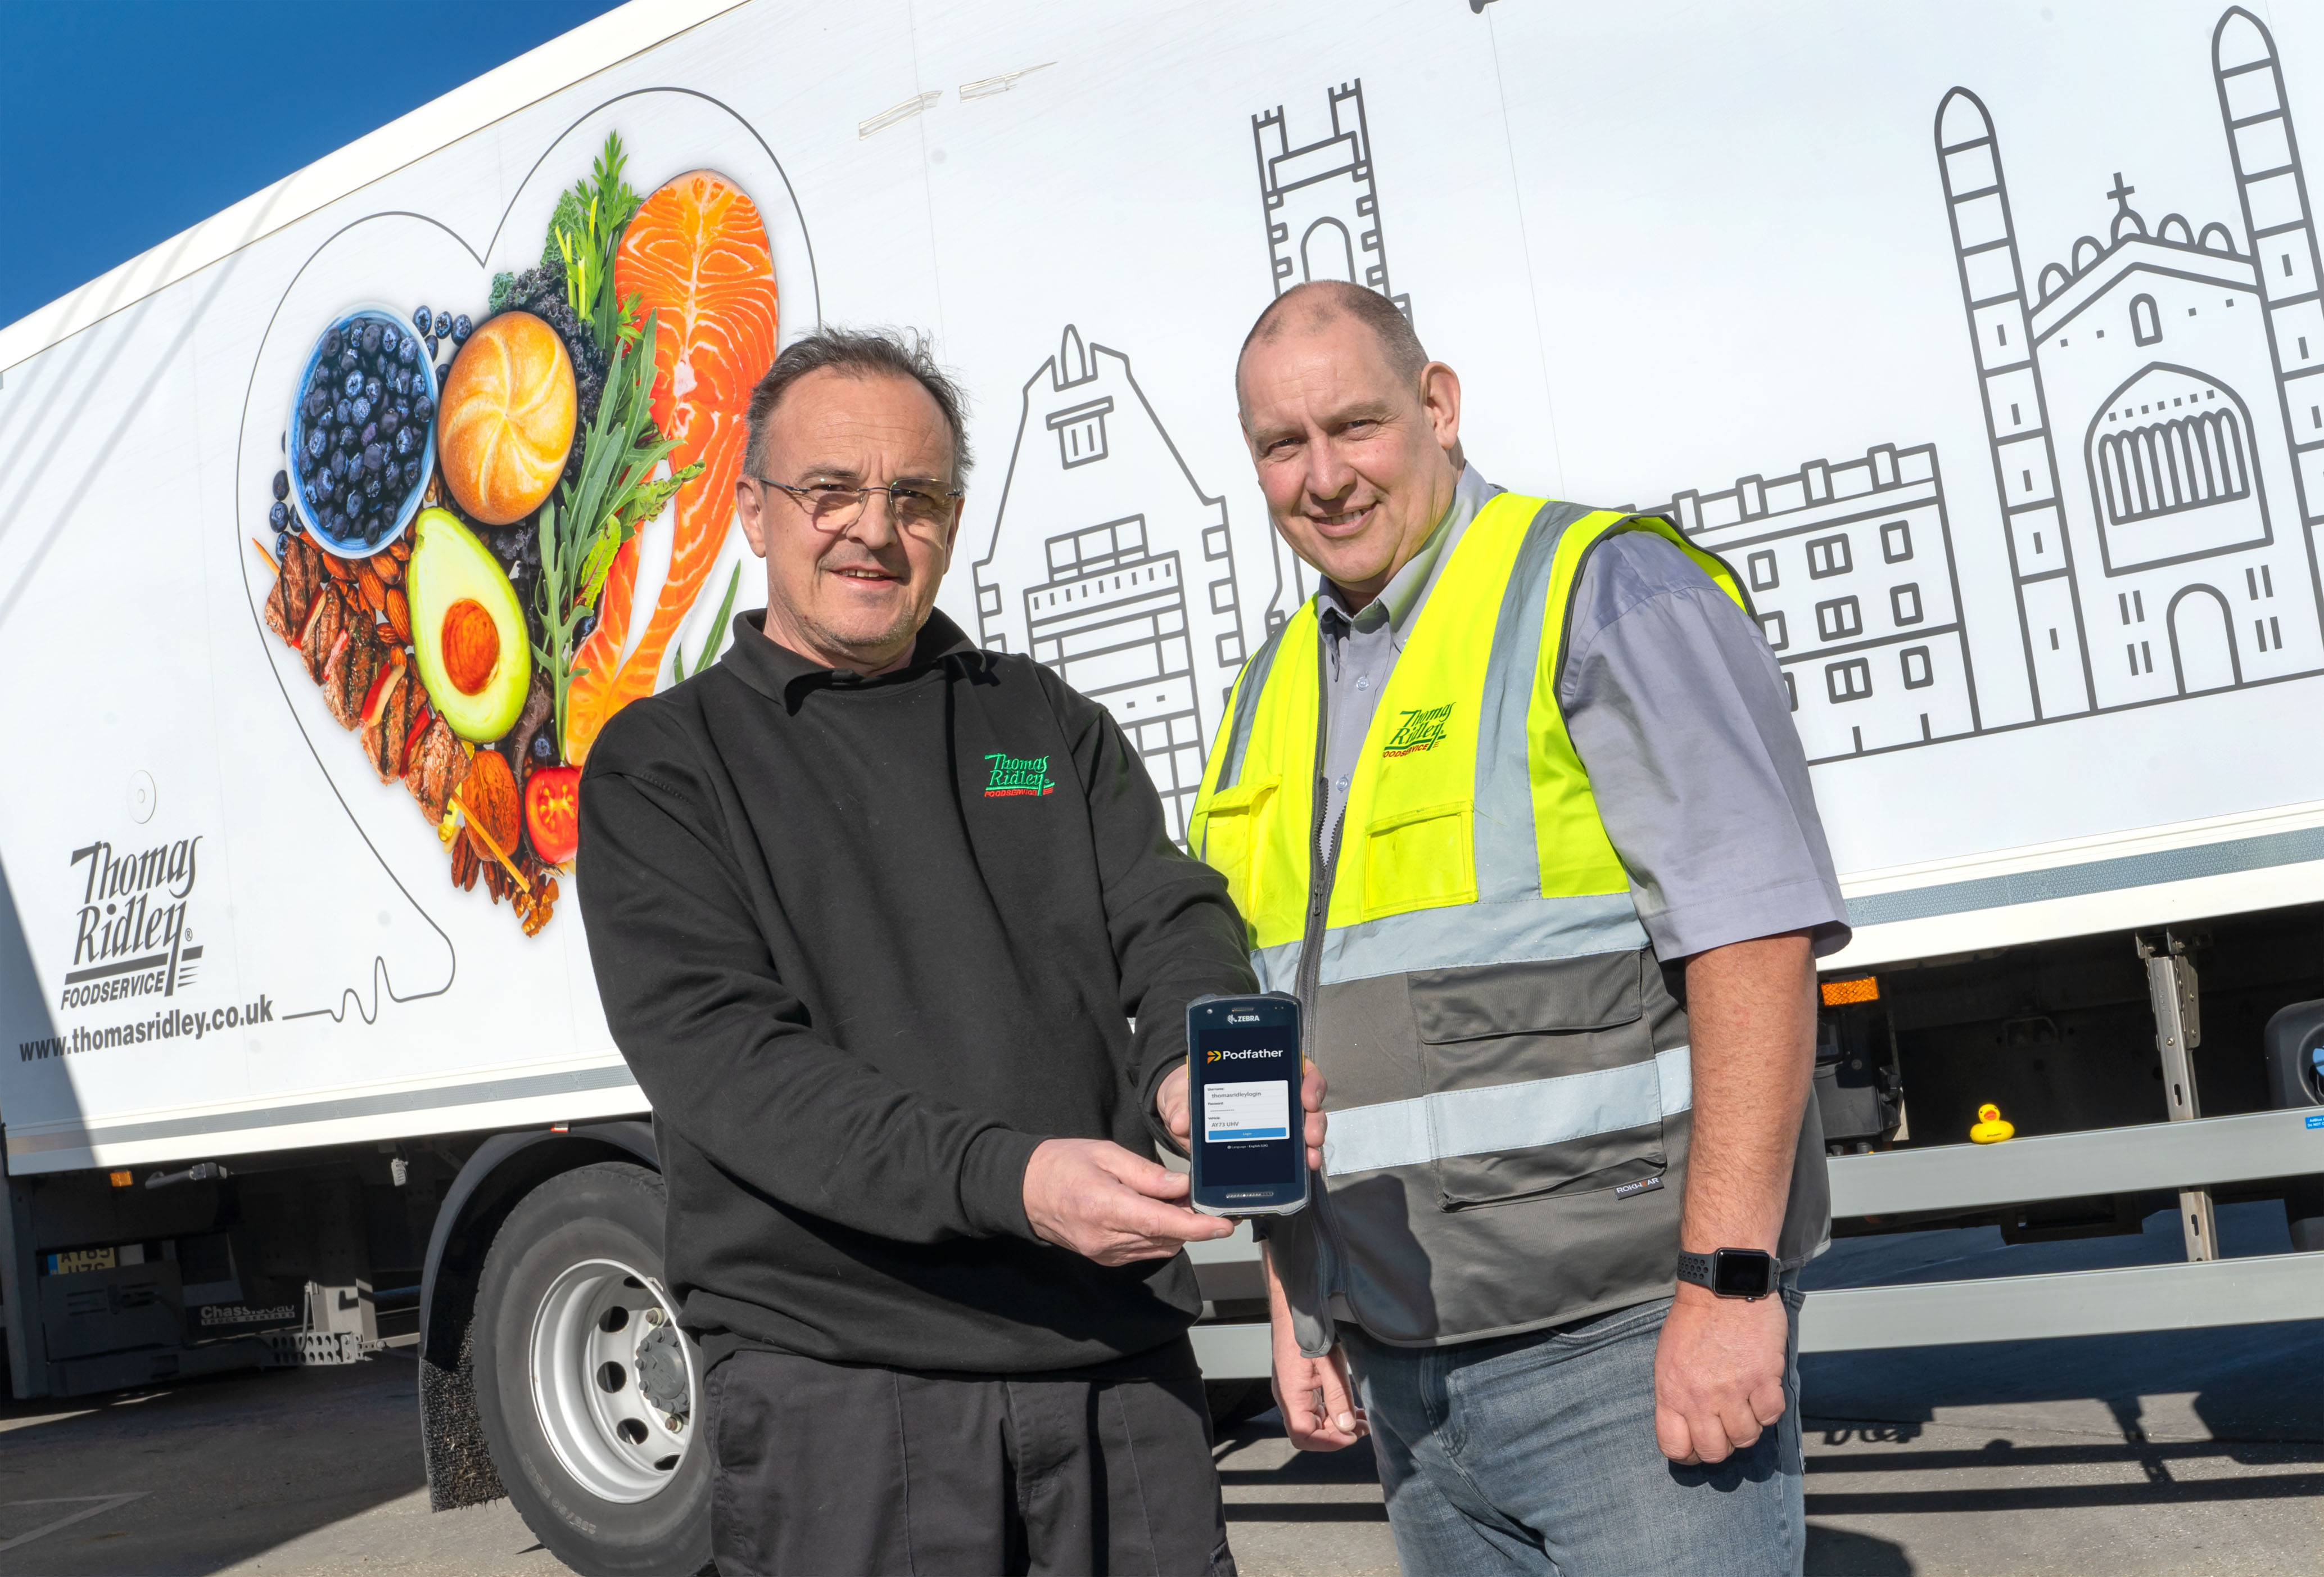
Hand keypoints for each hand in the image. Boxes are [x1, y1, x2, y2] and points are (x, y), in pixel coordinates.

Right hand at [1022, 1138, 1232, 1264]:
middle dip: (1190, 1220)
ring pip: (1159, 1247)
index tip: (1223, 1226)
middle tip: (1194, 1194)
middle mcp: (1106, 1239)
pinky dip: (1158, 1234)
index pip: (1162, 1223)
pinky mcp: (1105, 1258)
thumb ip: (1147, 1173)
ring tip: (1169, 1198)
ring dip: (1175, 1227)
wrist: (1025, 1190)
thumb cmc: (1062, 1165)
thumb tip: (1182, 1186)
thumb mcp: (1106, 1155)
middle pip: (1166, 1237)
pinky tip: (1153, 1211)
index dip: (1198, 1227)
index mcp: (1105, 1208)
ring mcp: (1104, 1253)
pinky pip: (1144, 1250)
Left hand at [1158, 1059, 1329, 1171]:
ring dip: (1312, 1143)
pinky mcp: (1272, 1142)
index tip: (1306, 1097)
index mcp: (1260, 1070)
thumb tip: (1182, 1120)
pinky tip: (1303, 1168)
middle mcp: (1275, 1092)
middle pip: (1307, 1101)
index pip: (1297, 1066)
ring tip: (1309, 1158)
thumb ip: (1182, 1103)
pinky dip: (1301, 1159)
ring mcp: (1276, 1118)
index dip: (1308, 1081)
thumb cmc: (1190, 1094)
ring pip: (1306, 1125)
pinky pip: (1294, 1149)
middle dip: (1314, 1119)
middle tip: (1310, 1135)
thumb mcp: (1183, 1093)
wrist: (1183, 1113)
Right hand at [1271, 1322, 1365, 1451]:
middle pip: (1310, 1430)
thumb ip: (1337, 1396)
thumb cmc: (1306, 1328)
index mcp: (1290, 1395)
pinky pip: (1317, 1406)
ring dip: (1338, 1424)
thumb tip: (1346, 1427)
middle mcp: (1289, 1397)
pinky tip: (1352, 1409)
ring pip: (1315, 1420)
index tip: (1351, 1438)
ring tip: (1362, 1421)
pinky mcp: (1301, 1384)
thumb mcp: (1329, 1363)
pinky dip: (1334, 1411)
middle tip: (1363, 1429)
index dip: (1327, 1443)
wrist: (1294, 1306)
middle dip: (1338, 1434)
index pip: (1303, 1435)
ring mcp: (1294, 1391)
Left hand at [1652, 1282, 1789, 1463]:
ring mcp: (1733, 1389)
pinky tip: (1762, 1392)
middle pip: (1714, 1452)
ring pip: (1746, 1438)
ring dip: (1747, 1427)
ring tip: (1744, 1405)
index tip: (1698, 1446)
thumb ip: (1676, 1395)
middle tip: (1725, 1429)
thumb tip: (1687, 1427)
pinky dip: (1768, 1410)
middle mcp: (1700, 1396)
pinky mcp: (1764, 1378)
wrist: (1721, 1285)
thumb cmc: (1694, 1319)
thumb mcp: (1668, 1359)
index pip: (1674, 1447)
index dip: (1688, 1454)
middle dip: (1721, 1446)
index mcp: (1671, 1391)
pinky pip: (1771, 1416)